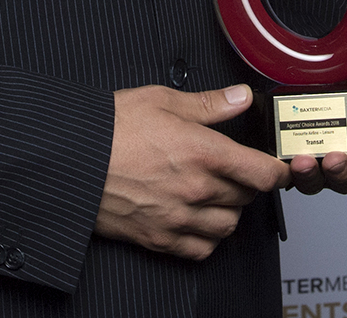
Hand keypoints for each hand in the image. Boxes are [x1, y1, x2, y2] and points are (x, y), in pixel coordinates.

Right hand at [95, 83, 289, 260]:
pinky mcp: (159, 239)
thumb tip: (241, 97)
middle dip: (246, 183)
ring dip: (228, 211)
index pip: (263, 173)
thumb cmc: (109, 129)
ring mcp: (178, 218)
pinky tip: (197, 219)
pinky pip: (201, 250)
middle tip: (233, 169)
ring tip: (215, 193)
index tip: (276, 165)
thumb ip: (209, 104)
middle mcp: (196, 189)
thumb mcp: (162, 101)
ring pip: (228, 226)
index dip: (277, 169)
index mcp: (203, 152)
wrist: (69, 160)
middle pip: (246, 197)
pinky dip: (206, 238)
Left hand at [288, 52, 346, 195]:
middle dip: (341, 172)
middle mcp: (339, 156)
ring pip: (316, 182)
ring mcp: (314, 163)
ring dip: (311, 176)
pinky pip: (287, 177)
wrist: (290, 75)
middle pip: (346, 178)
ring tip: (303, 161)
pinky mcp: (287, 162)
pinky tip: (283, 160)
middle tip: (334, 159)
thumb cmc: (330, 76)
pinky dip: (285, 172)